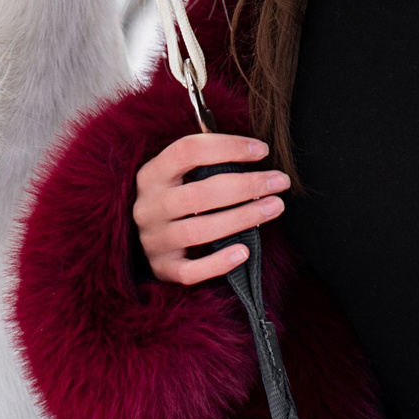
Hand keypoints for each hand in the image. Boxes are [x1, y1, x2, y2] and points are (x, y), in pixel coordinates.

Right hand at [132, 132, 289, 284]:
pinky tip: (244, 251)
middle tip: (280, 181)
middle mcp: (149, 207)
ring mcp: (154, 240)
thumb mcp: (176, 175)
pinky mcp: (163, 268)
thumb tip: (253, 150)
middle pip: (199, 194)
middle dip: (246, 186)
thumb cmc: (173, 198)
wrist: (138, 241)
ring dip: (243, 218)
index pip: (187, 151)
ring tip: (275, 207)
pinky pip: (190, 271)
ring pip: (199, 231)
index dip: (227, 147)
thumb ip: (205, 163)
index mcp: (151, 174)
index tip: (262, 151)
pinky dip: (219, 262)